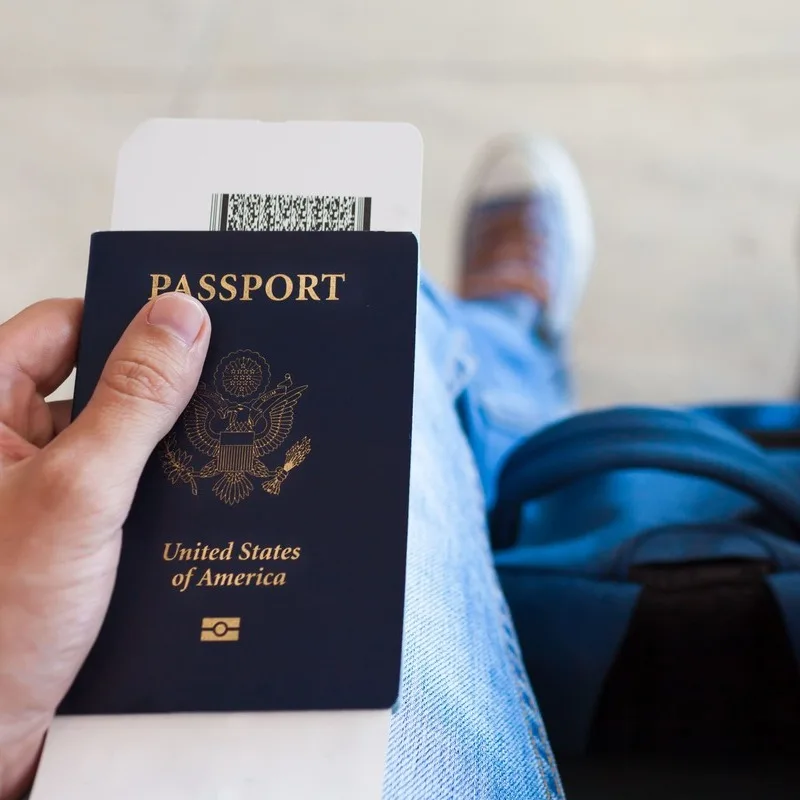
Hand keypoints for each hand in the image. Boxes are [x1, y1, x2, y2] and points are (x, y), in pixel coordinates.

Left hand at [0, 293, 210, 799]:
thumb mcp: (77, 494)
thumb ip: (133, 401)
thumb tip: (181, 320)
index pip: (64, 327)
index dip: (130, 318)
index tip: (198, 320)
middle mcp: (11, 446)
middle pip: (102, 382)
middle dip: (165, 393)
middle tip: (228, 386)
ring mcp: (43, 492)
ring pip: (124, 441)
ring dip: (171, 449)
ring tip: (227, 448)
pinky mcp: (74, 534)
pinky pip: (131, 490)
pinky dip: (167, 492)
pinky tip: (206, 501)